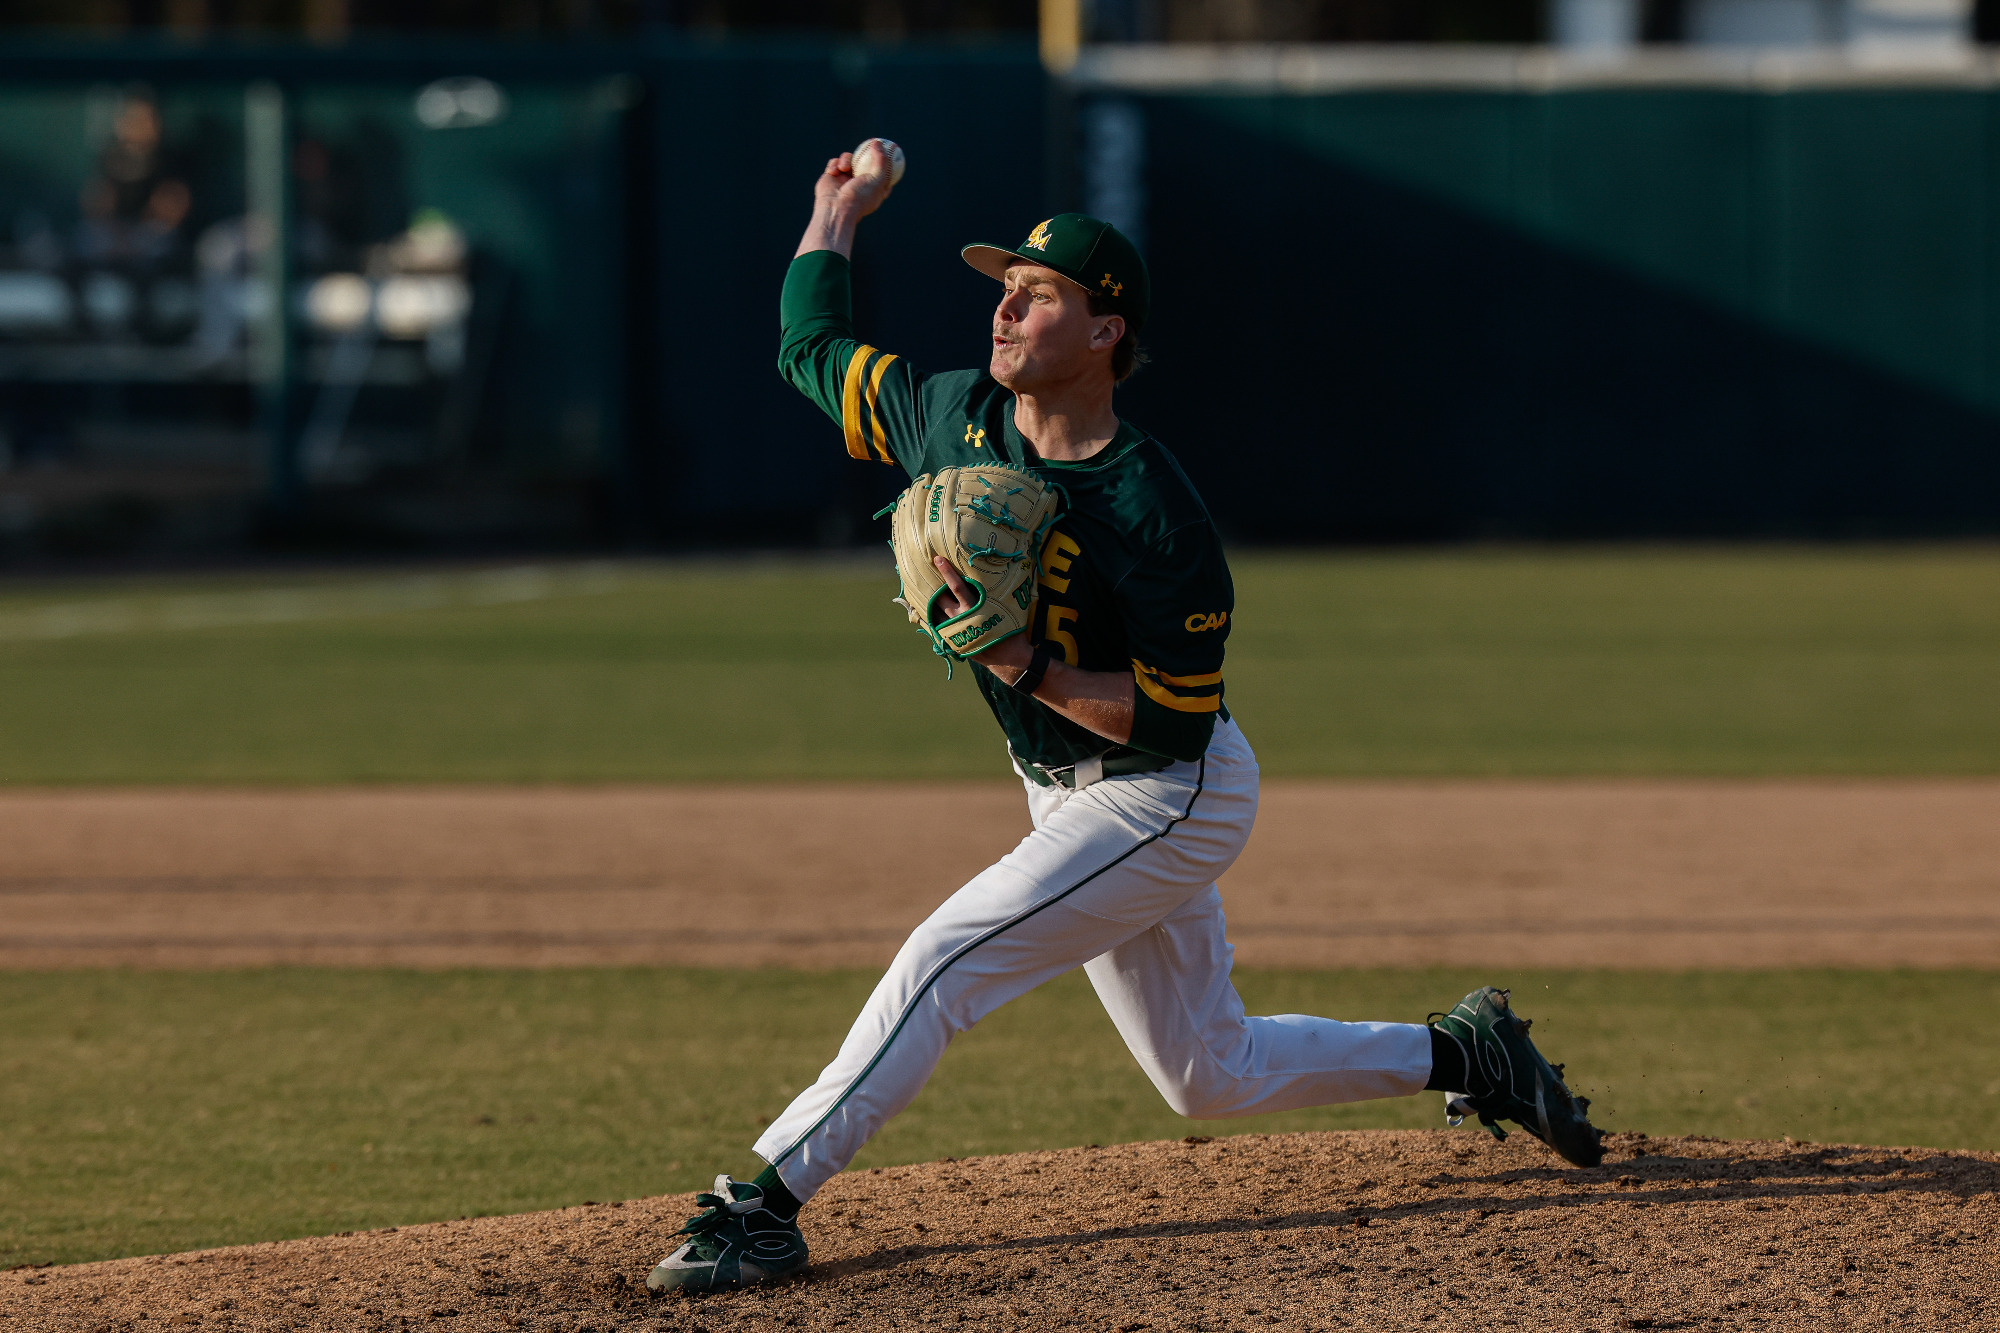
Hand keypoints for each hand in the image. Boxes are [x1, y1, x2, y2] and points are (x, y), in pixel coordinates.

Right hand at [813, 147, 893, 220]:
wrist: (836, 208)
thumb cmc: (859, 197)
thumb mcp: (877, 178)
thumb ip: (881, 160)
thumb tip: (878, 142)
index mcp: (874, 189)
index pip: (883, 174)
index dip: (887, 162)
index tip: (890, 149)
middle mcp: (860, 184)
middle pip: (865, 163)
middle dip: (868, 153)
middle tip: (872, 142)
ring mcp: (845, 180)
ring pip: (848, 159)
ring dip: (846, 158)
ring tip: (844, 167)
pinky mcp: (832, 177)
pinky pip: (835, 162)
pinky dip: (834, 164)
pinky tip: (833, 172)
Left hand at [932, 556, 1031, 671]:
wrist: (1008, 659)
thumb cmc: (1011, 631)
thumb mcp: (1007, 610)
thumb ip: (998, 594)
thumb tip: (998, 574)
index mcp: (975, 608)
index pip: (957, 586)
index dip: (947, 572)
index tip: (938, 560)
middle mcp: (962, 619)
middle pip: (941, 598)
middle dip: (933, 585)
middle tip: (927, 571)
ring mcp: (955, 631)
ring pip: (936, 613)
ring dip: (930, 602)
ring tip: (927, 590)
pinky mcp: (953, 642)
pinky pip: (937, 627)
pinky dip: (932, 618)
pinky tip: (930, 611)